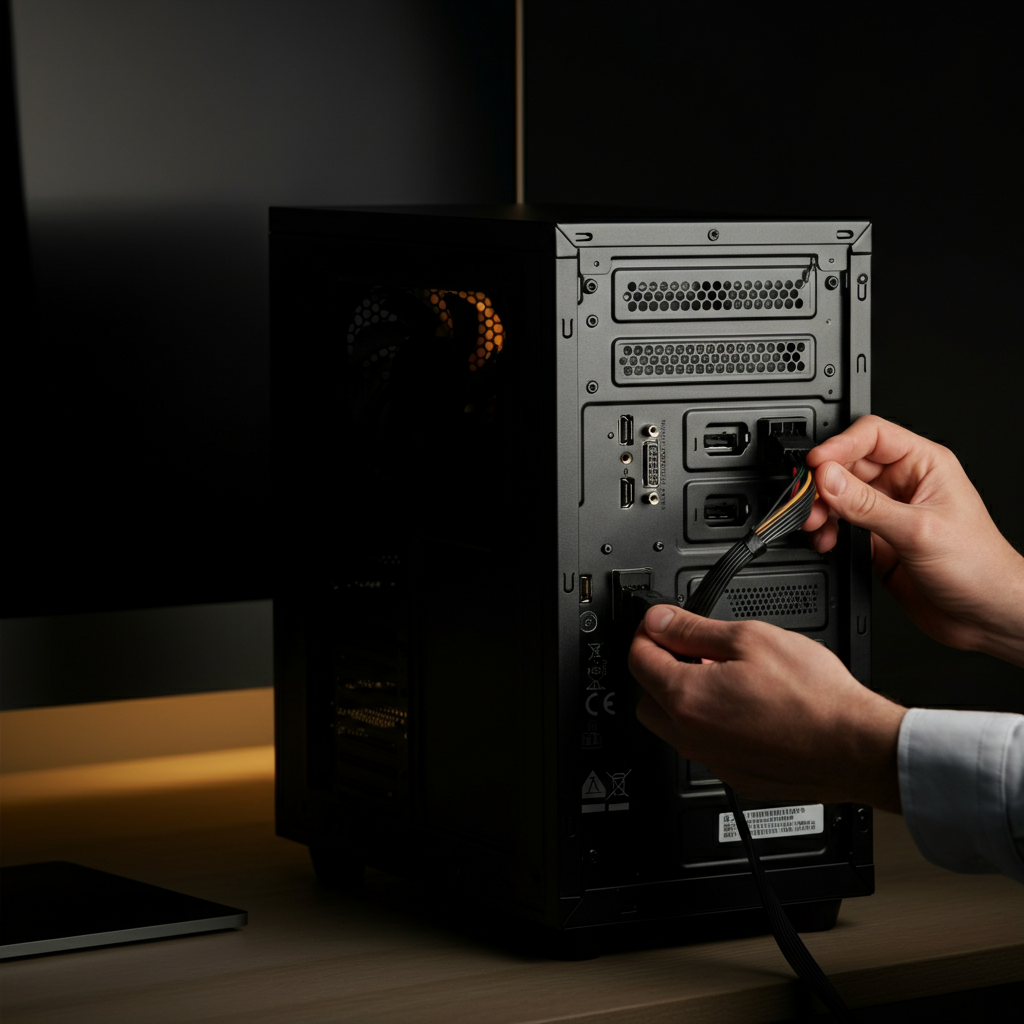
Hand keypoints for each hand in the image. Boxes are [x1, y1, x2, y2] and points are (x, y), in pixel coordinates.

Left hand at [628, 605, 905, 810]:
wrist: (855, 747)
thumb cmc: (813, 696)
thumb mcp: (750, 638)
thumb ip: (694, 629)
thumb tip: (659, 621)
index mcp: (685, 698)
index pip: (638, 659)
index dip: (649, 633)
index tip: (662, 624)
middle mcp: (690, 736)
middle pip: (649, 697)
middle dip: (662, 670)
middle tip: (693, 651)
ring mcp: (713, 761)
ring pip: (678, 726)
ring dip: (689, 699)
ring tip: (728, 677)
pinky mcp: (736, 777)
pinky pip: (708, 747)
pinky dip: (715, 726)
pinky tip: (748, 708)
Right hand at [803, 415, 1023, 667]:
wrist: (987, 616)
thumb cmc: (979, 566)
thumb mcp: (918, 530)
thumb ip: (867, 505)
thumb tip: (828, 478)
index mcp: (925, 464)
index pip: (872, 436)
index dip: (839, 446)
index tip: (816, 466)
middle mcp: (904, 484)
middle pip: (849, 466)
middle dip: (824, 483)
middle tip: (808, 501)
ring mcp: (888, 513)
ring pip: (840, 497)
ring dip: (822, 509)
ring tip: (814, 524)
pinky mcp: (877, 541)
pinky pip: (841, 527)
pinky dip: (827, 532)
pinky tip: (826, 542)